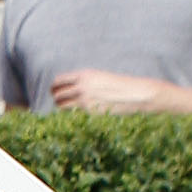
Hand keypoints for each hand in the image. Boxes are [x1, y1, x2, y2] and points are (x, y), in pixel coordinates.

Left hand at [49, 69, 177, 111]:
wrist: (136, 92)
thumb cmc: (119, 85)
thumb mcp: (100, 77)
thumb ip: (83, 82)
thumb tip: (69, 90)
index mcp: (84, 74)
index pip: (58, 81)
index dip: (55, 87)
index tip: (55, 91)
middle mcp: (82, 85)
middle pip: (56, 94)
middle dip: (56, 98)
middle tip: (59, 102)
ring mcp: (85, 99)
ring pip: (61, 105)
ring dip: (61, 108)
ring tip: (67, 110)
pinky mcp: (90, 112)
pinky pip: (72, 115)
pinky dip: (70, 116)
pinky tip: (75, 116)